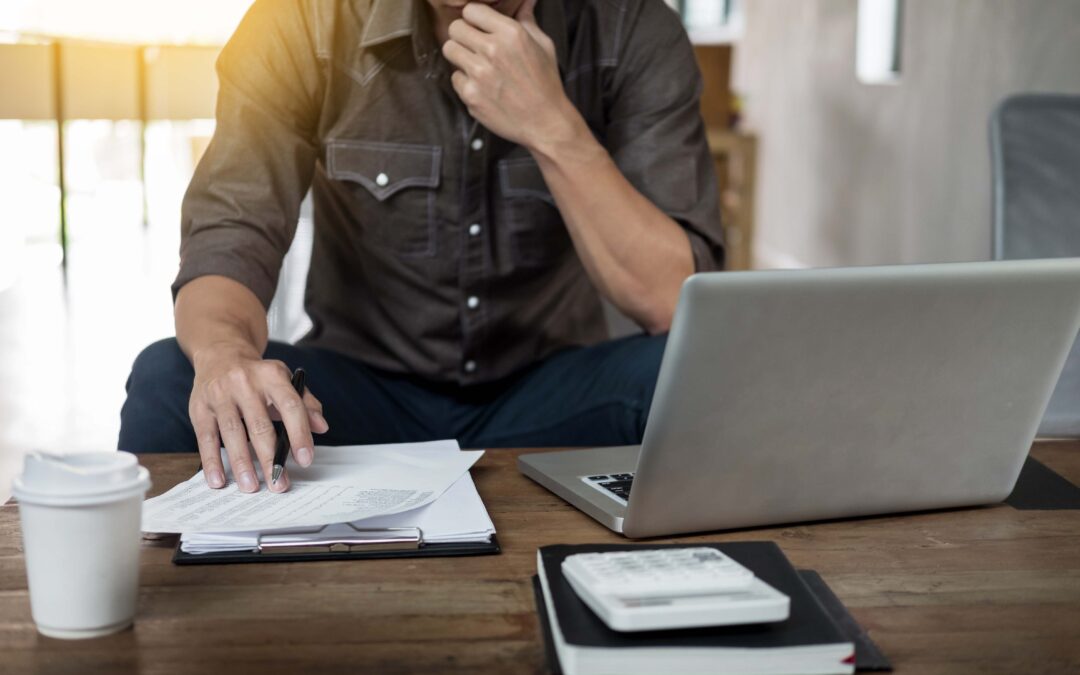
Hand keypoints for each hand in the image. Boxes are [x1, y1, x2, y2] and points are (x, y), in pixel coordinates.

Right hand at [189, 344, 328, 492]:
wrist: (220, 354)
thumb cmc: (258, 376)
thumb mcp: (284, 380)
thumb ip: (306, 404)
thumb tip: (321, 427)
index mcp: (272, 375)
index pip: (290, 406)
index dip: (300, 434)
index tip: (305, 460)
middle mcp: (245, 383)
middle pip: (260, 426)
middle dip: (271, 459)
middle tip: (279, 484)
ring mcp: (220, 394)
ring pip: (232, 434)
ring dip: (242, 464)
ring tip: (251, 487)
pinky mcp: (199, 407)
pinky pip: (206, 438)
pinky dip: (212, 461)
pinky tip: (218, 480)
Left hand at [442, 0, 576, 149]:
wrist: (546, 122)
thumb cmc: (546, 83)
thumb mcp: (543, 45)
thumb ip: (527, 19)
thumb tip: (525, 0)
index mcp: (511, 34)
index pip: (472, 10)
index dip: (474, 18)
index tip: (479, 28)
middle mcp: (492, 50)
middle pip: (455, 28)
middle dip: (463, 35)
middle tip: (473, 47)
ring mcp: (479, 74)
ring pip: (449, 50)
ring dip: (460, 56)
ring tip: (476, 65)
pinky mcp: (471, 95)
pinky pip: (455, 78)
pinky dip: (465, 82)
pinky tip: (482, 87)